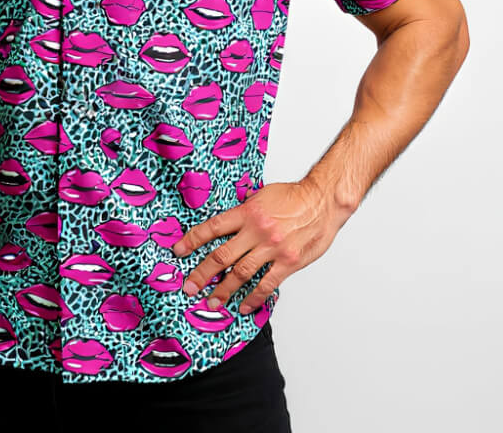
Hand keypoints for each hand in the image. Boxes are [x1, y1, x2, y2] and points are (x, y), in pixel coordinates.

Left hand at [170, 179, 343, 315]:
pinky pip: (267, 284)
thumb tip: (227, 226)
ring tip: (212, 302)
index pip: (213, 228)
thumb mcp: (262, 197)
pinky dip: (253, 298)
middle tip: (189, 287)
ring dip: (224, 290)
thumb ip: (244, 213)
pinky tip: (244, 306)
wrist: (323, 201)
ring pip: (241, 273)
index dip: (193, 240)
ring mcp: (272, 248)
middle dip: (202, 273)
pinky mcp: (288, 262)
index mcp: (247, 213)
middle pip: (222, 255)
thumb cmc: (294, 197)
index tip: (179, 251)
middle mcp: (257, 231)